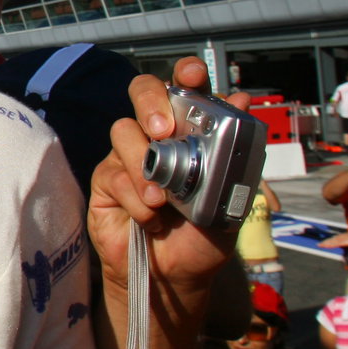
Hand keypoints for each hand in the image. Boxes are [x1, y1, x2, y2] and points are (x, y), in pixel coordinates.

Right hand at [90, 56, 237, 290]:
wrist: (175, 275)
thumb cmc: (204, 235)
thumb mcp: (230, 196)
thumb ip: (236, 151)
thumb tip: (241, 100)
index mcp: (191, 132)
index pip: (185, 88)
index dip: (186, 73)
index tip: (192, 73)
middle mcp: (157, 136)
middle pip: (144, 92)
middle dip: (151, 103)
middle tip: (164, 132)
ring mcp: (128, 155)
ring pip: (123, 131)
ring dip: (143, 162)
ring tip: (161, 198)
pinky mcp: (106, 180)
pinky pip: (112, 172)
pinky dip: (133, 194)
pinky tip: (148, 216)